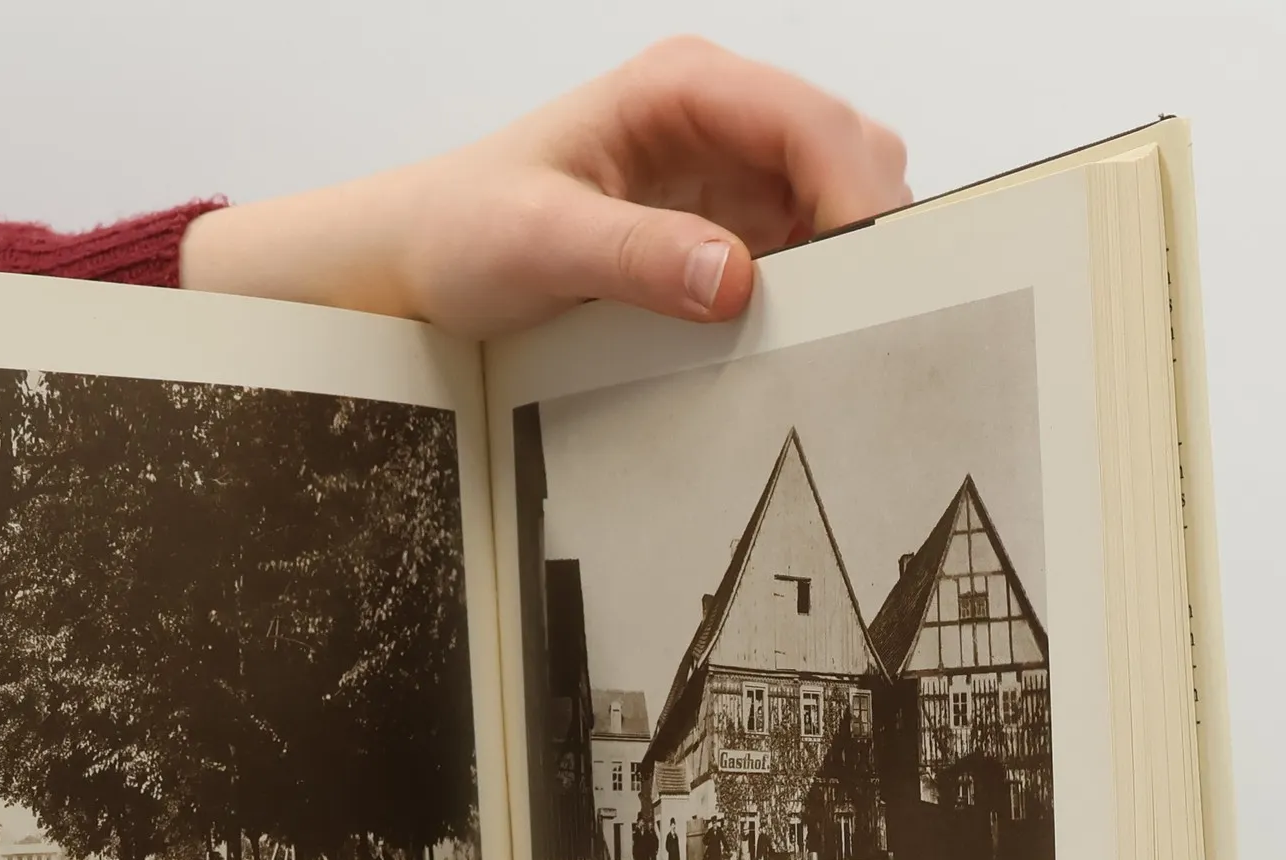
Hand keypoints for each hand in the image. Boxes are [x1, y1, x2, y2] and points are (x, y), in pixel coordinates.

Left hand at [180, 36, 909, 336]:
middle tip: (860, 319)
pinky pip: (794, 258)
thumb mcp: (537, 241)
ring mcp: (721, 178)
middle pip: (843, 157)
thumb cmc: (460, 231)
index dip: (854, 191)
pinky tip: (792, 343)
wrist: (416, 264)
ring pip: (830, 208)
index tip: (869, 270)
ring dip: (842, 267)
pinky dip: (808, 296)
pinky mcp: (715, 234)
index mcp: (681, 90)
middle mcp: (716, 121)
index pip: (808, 121)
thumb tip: (732, 278)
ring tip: (829, 337)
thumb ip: (633, 255)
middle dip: (863, 230)